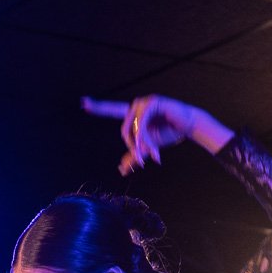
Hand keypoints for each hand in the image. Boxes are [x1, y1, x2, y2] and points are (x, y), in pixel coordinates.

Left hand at [81, 94, 203, 173]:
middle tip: (142, 162)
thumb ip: (134, 155)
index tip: (82, 103)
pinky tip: (154, 149)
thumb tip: (121, 169)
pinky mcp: (152, 103)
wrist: (188, 127)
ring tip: (153, 156)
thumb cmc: (168, 133)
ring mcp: (144, 103)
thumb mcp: (148, 147)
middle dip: (133, 149)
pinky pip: (142, 124)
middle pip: (124, 131)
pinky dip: (145, 139)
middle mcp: (136, 106)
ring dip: (142, 146)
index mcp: (133, 115)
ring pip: (133, 130)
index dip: (97, 107)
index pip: (112, 110)